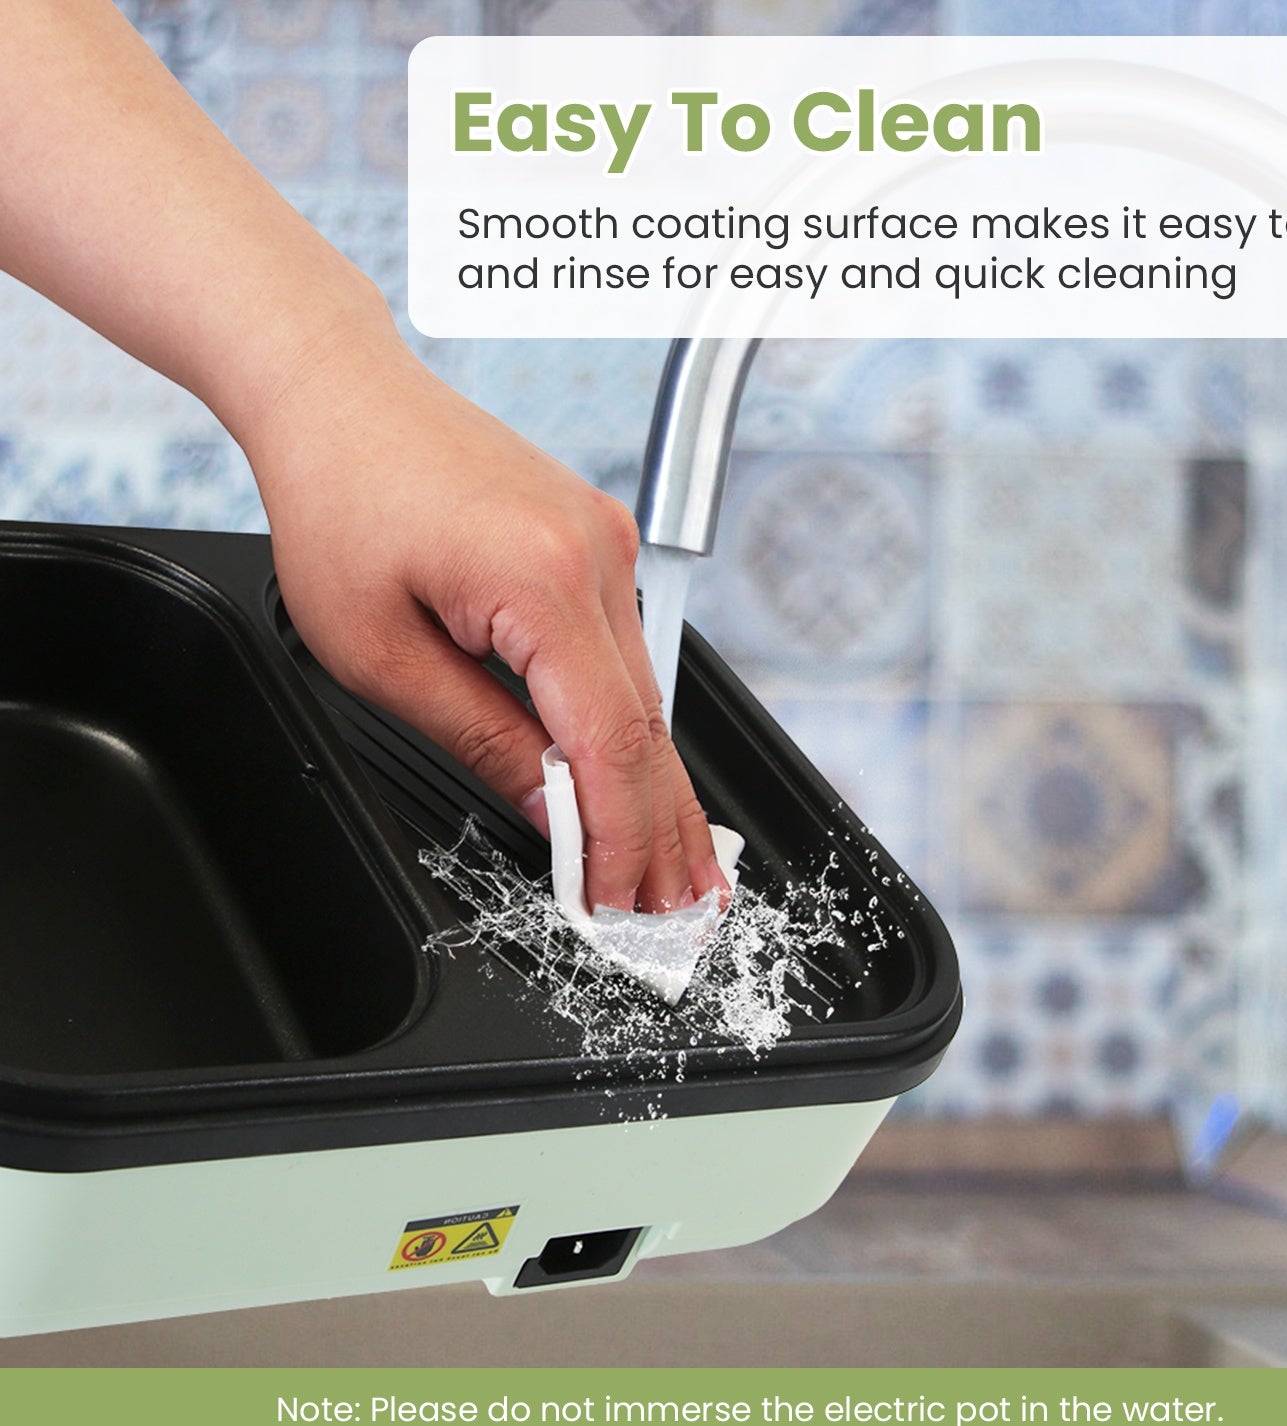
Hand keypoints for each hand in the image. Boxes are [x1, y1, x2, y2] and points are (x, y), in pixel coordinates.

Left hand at [245, 324, 727, 914]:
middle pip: (649, 722)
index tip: (623, 898)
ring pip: (644, 691)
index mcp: (540, 579)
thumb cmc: (340, 504)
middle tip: (683, 906)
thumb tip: (557, 817)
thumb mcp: (382, 654)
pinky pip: (625, 651)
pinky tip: (632, 775)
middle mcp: (597, 554)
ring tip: (668, 862)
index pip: (610, 739)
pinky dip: (627, 722)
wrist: (341, 394)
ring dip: (650, 780)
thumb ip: (482, 741)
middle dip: (663, 824)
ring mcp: (606, 542)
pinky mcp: (597, 541)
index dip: (624, 833)